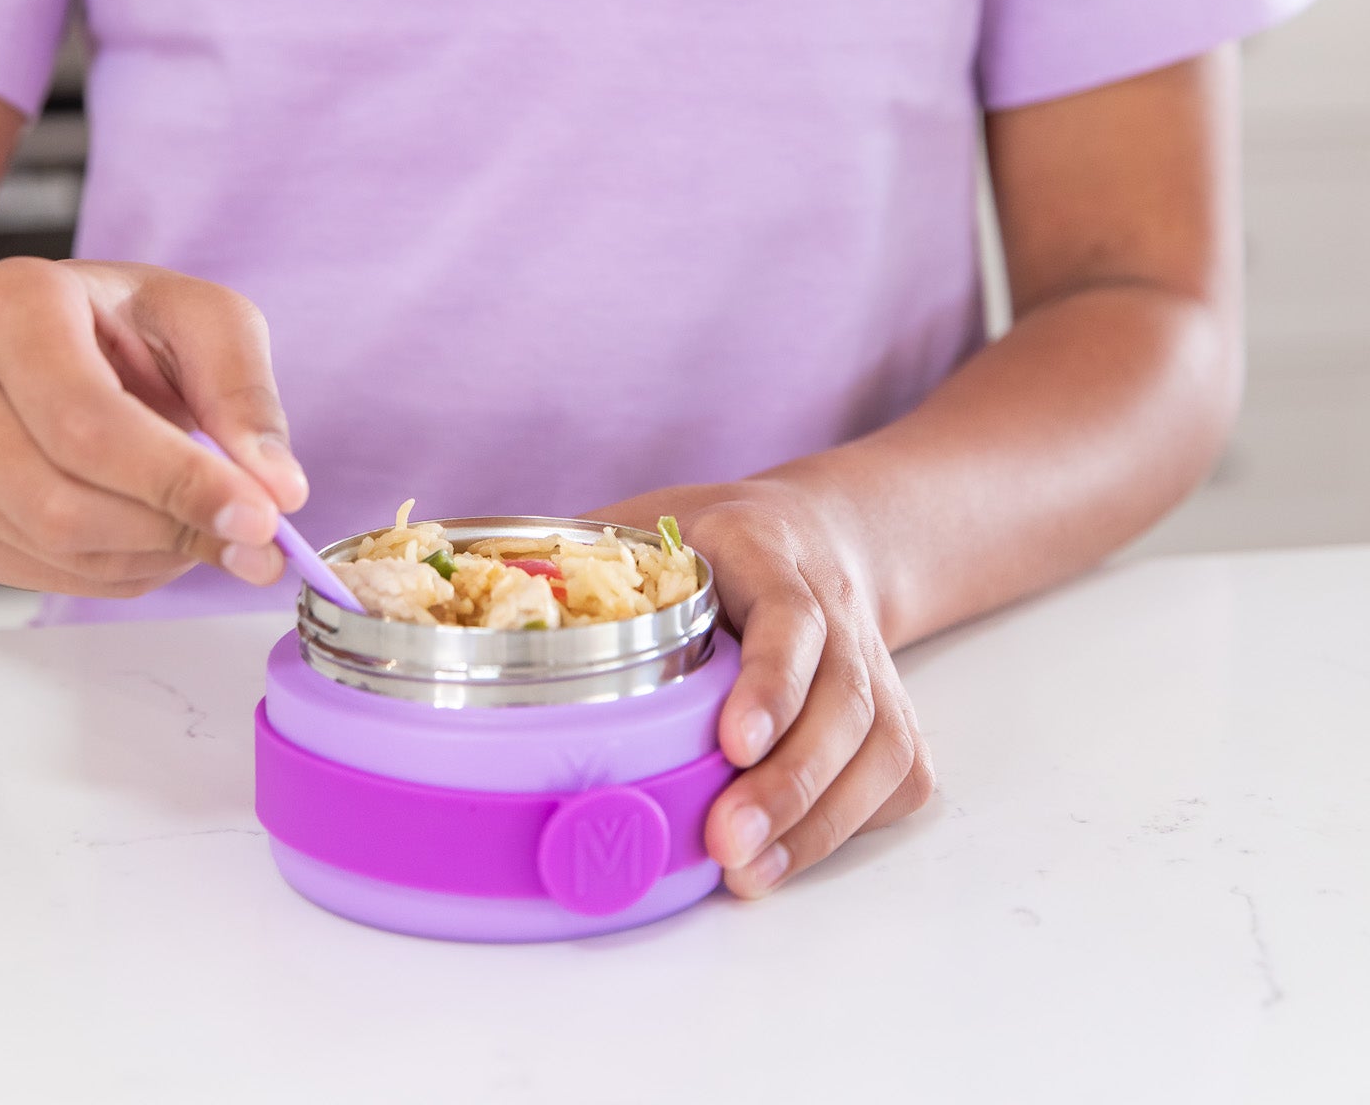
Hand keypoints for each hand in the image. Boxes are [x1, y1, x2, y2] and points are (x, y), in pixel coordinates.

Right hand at [0, 259, 308, 597]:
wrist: (3, 338)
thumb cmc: (106, 321)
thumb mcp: (193, 315)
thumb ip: (241, 390)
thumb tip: (278, 488)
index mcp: (10, 306)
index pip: (87, 422)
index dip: (177, 482)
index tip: (259, 519)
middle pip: (60, 501)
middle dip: (171, 529)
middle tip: (251, 539)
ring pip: (49, 548)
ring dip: (150, 554)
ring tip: (202, 522)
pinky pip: (37, 575)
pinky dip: (117, 569)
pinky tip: (151, 532)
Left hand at [592, 476, 935, 896]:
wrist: (821, 532)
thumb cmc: (712, 539)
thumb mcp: (645, 522)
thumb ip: (578, 556)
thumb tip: (495, 601)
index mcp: (764, 549)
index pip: (790, 617)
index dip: (770, 683)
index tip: (734, 743)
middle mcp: (834, 601)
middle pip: (841, 696)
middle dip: (790, 780)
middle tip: (727, 844)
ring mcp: (873, 657)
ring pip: (879, 744)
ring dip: (820, 818)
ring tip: (751, 872)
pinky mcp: (895, 708)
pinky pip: (898, 773)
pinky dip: (852, 822)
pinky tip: (792, 854)